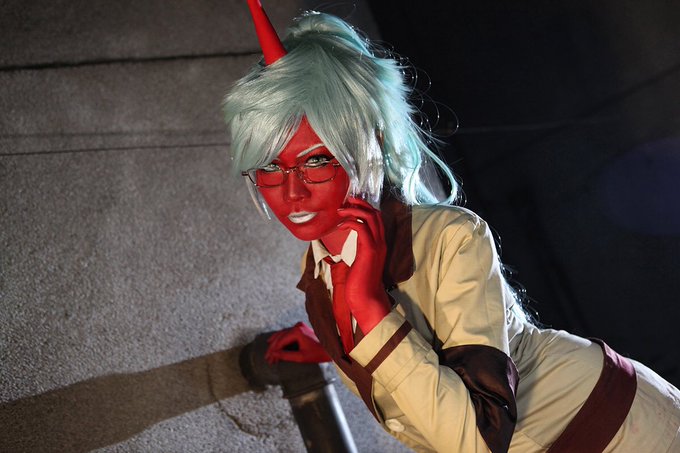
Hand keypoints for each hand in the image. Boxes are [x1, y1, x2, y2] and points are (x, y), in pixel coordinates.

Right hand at [265, 322, 330, 363]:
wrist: (331, 349)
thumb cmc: (318, 354)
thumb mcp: (301, 357)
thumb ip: (286, 356)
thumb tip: (273, 354)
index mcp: (297, 332)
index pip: (280, 341)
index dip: (273, 351)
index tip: (268, 359)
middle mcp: (297, 326)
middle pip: (280, 337)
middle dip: (273, 349)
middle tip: (267, 358)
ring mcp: (299, 326)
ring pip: (283, 335)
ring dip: (276, 344)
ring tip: (270, 354)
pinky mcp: (301, 328)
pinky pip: (288, 333)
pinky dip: (282, 340)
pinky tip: (276, 344)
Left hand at [336, 197, 390, 333]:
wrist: (366, 298)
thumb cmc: (360, 284)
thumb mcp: (359, 262)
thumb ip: (357, 250)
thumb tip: (346, 243)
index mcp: (379, 244)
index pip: (377, 218)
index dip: (365, 208)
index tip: (351, 204)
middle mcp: (381, 242)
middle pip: (376, 213)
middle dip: (361, 204)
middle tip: (346, 200)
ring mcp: (376, 246)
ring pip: (370, 217)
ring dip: (354, 210)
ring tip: (340, 210)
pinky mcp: (369, 250)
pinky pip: (361, 228)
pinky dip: (350, 222)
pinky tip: (340, 226)